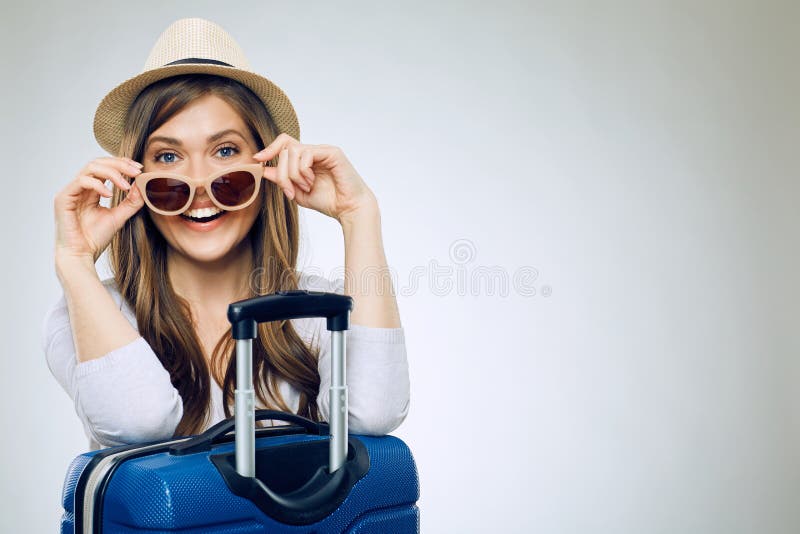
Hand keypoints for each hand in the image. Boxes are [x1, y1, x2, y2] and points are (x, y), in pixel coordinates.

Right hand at [53, 156, 144, 265]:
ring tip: (126, 185)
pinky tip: (110, 195)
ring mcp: (71, 191)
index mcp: (91, 190)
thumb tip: (142, 186)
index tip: (140, 169)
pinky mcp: (63, 198)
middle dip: (120, 164)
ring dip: (112, 173)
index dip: (122, 164)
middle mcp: (80, 188)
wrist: (81, 255)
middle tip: (137, 171)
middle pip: (99, 163)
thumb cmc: (95, 239)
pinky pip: (82, 181)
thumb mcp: (119, 217)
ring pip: (91, 168)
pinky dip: (98, 185)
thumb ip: (131, 202)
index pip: (106, 168)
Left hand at [252, 134, 377, 222]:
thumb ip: (282, 180)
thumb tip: (264, 169)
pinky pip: (307, 154)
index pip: (284, 144)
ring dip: (293, 174)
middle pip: (284, 149)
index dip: (269, 149)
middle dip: (282, 173)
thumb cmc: (328, 201)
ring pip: (293, 151)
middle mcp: (314, 151)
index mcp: (306, 159)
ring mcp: (323, 150)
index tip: (257, 160)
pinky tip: (312, 182)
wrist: (348, 209)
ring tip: (305, 187)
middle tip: (289, 191)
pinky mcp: (331, 152)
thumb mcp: (298, 192)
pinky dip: (304, 171)